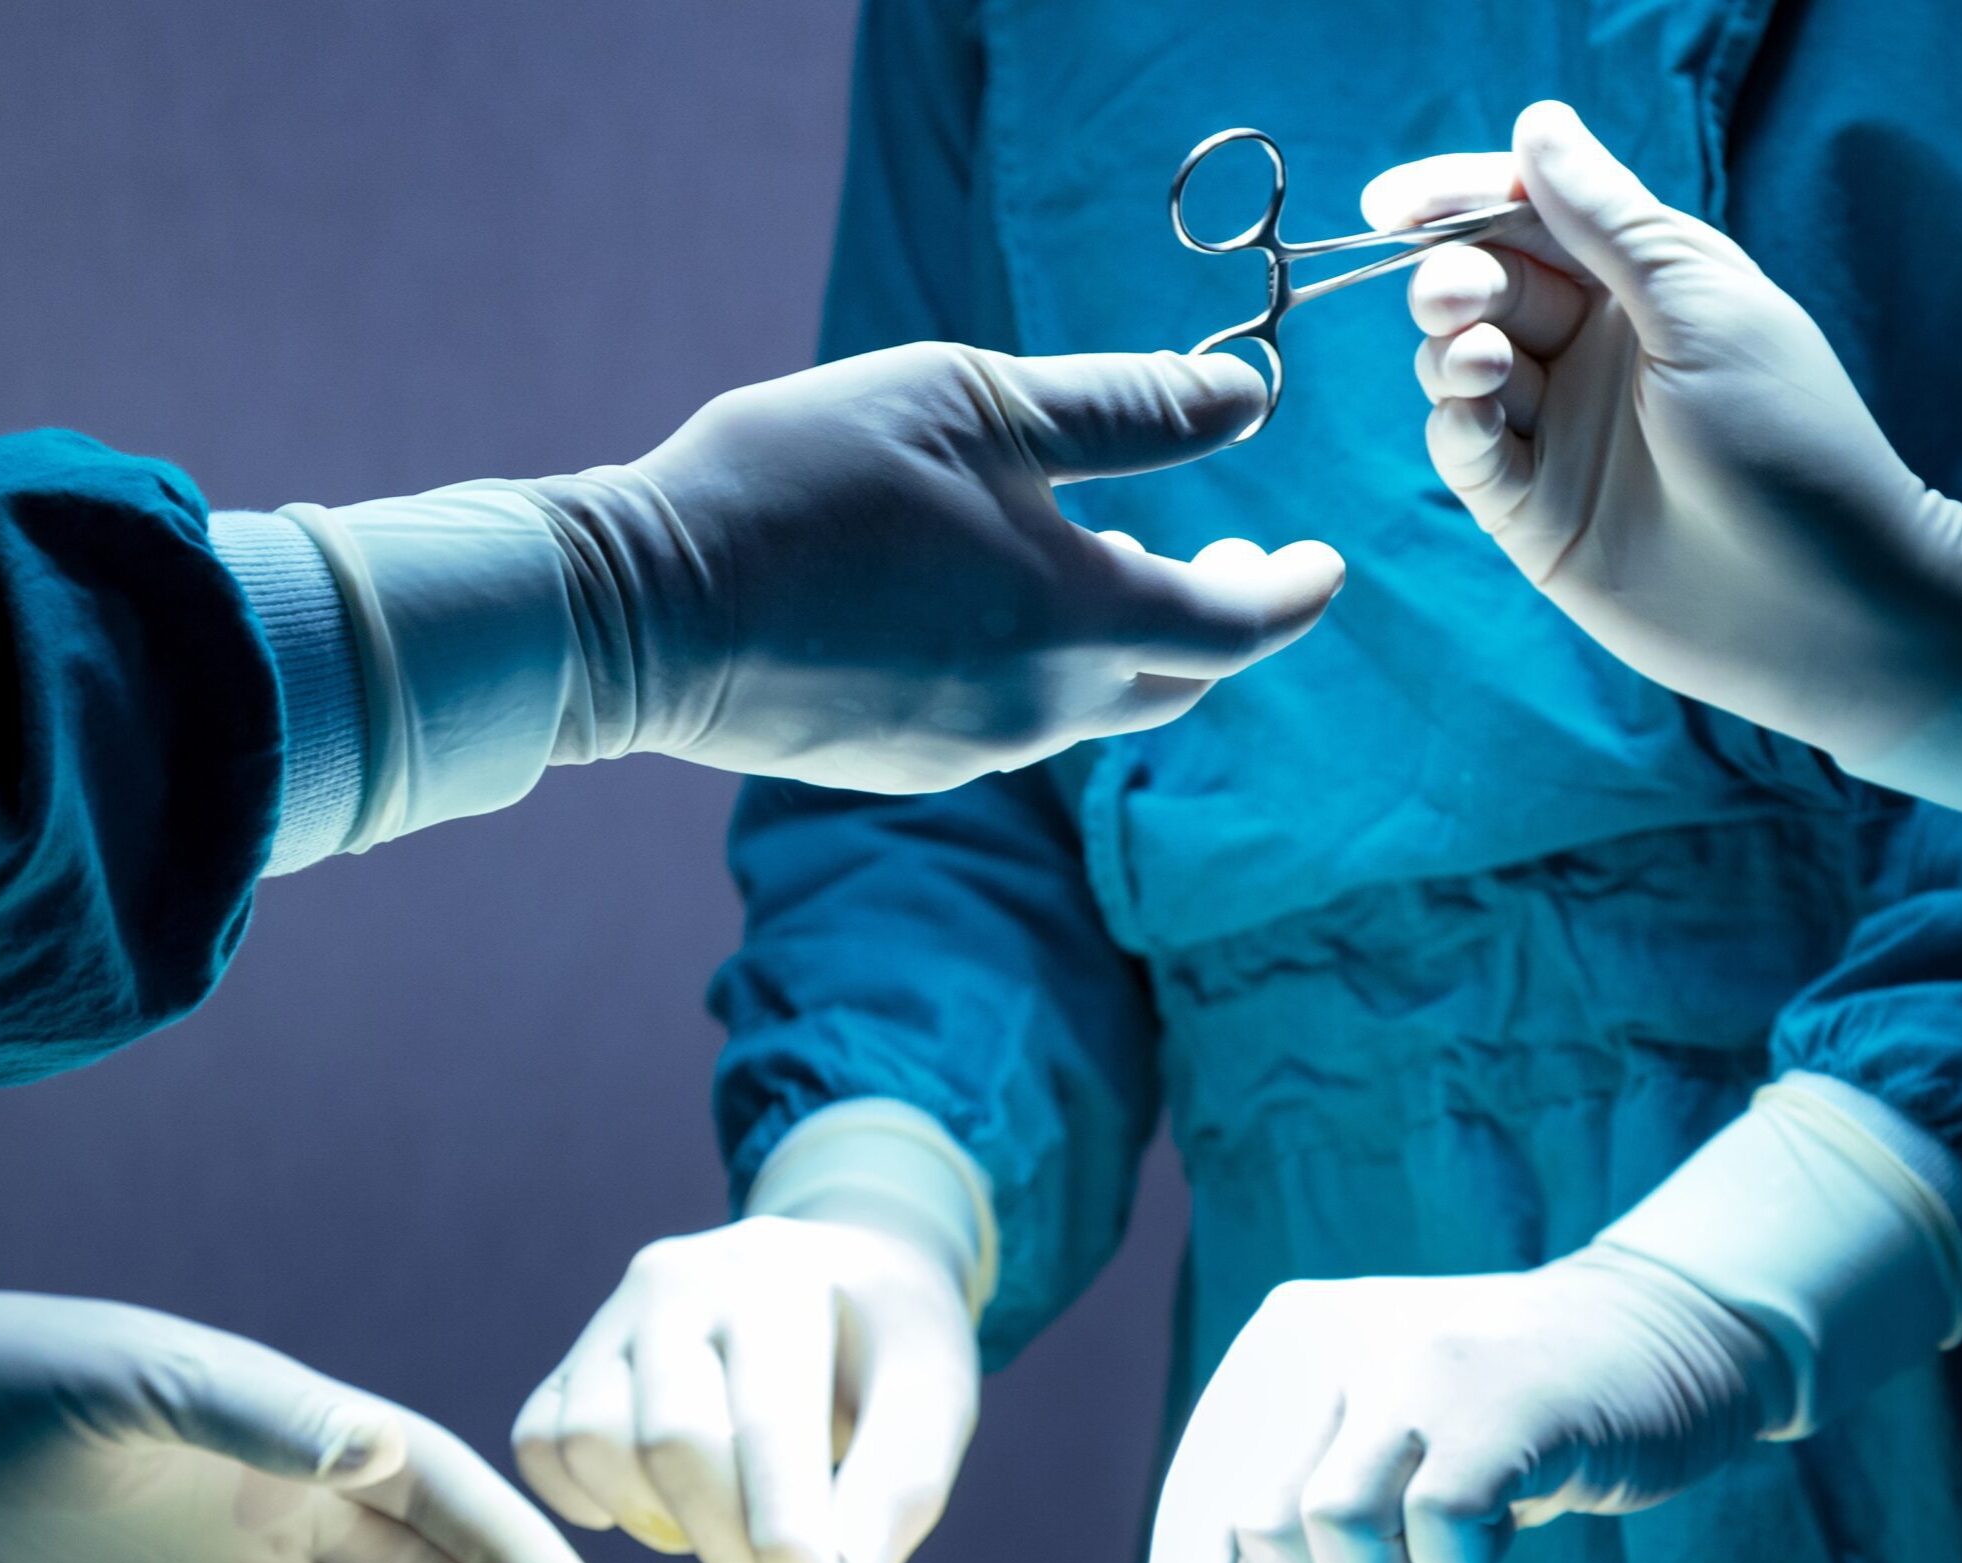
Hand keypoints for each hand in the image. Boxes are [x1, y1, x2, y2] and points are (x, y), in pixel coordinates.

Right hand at [512, 1217, 978, 1562]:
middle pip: (672, 1440)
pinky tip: (660, 1509)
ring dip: (660, 1523)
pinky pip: (539, 1443)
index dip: (785, 1535)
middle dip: (731, 1552)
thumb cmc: (887, 1345)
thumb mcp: (934, 1394)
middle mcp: (682, 1280)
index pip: (767, 1420)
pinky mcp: (575, 1356)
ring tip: (731, 1534)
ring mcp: (616, 1315)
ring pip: (591, 1442)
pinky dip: (585, 1499)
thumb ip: (901, 1483)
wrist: (839, 1272)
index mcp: (780, 1279)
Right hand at [556, 342, 1345, 791]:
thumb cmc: (803, 481)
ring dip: (1117, 636)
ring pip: (1089, 704)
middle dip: (1218, 616)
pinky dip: (1035, 665)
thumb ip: (1125, 410)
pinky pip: (1009, 720)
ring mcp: (969, 751)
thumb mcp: (973, 402)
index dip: (1293, 591)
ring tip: (1092, 555)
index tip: (1322, 560)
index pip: (1241, 628)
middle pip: (1177, 681)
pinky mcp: (905, 765)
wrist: (640, 612)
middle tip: (1223, 549)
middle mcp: (1040, 710)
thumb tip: (1253, 399)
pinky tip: (980, 604)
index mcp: (1078, 620)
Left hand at [1142, 1248, 1783, 1562]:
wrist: (1640, 1339)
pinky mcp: (1500, 1402)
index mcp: (1277, 1345)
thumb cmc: (1484, 1428)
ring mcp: (1412, 1362)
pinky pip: (1439, 1531)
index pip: (1195, 1497)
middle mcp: (1327, 1337)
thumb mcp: (1363, 1458)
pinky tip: (1498, 1522)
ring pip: (1331, 1528)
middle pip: (1252, 1524)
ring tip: (1436, 1552)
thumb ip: (1282, 1540)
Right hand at [1362, 101, 1961, 769]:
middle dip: (1453, 279)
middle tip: (1459, 300)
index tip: (1392, 205)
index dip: (1456, 201)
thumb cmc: (1790, 444)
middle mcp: (1591, 351)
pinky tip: (1474, 416)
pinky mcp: (1528, 511)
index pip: (1529, 216)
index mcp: (1643, 284)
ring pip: (1456, 364)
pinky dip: (1451, 422)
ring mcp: (1556, 432)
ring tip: (1485, 368)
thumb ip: (1608, 223)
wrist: (1824, 607)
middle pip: (1482, 285)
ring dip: (1450, 350)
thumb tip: (1535, 125)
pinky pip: (1461, 448)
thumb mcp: (1703, 307)